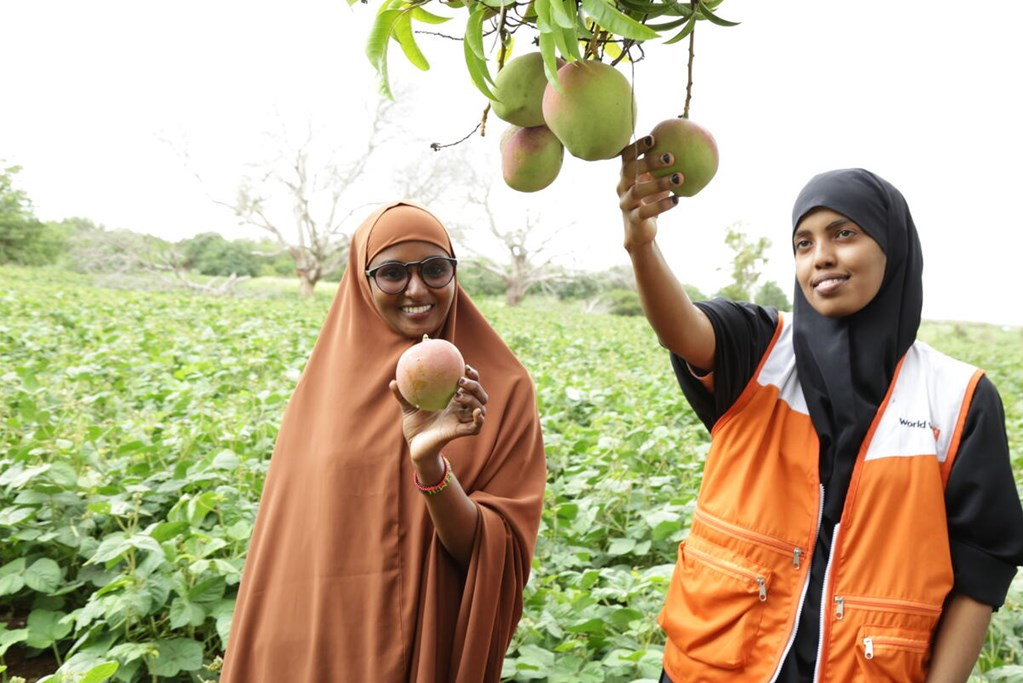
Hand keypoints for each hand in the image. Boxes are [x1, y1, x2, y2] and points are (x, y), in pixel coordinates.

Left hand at [389, 364, 487, 467]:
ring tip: (458, 394)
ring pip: (480, 407)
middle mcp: (460, 410)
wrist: (415, 447)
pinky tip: (475, 412)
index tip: (464, 366)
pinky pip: (475, 427)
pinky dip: (479, 419)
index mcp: (452, 402)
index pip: (469, 385)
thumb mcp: (408, 408)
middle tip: (461, 379)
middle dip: (475, 385)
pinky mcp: (459, 433)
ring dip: (473, 398)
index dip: (472, 375)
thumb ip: (402, 395)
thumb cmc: (415, 427)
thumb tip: (393, 381)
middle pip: (479, 394)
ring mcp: (461, 421)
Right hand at [618, 134, 683, 251]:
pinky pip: (645, 211)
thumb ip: (664, 166)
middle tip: (671, 157)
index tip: (653, 138)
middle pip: (630, 170)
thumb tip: (687, 142)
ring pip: (638, 191)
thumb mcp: (656, 182)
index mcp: (626, 175)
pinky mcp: (633, 219)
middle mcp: (622, 187)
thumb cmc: (651, 200)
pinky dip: (661, 205)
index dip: (637, 146)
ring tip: (679, 178)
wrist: (640, 231)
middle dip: (649, 162)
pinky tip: (676, 200)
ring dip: (659, 183)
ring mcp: (626, 204)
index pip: (627, 156)